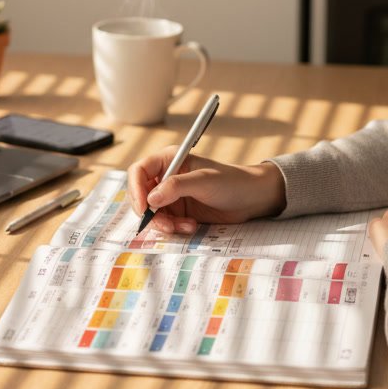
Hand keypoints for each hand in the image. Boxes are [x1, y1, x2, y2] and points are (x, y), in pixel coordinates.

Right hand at [127, 151, 285, 233]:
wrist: (251, 199)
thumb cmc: (231, 181)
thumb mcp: (204, 181)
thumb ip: (176, 187)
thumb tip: (150, 199)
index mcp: (169, 160)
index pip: (138, 171)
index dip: (135, 189)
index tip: (144, 208)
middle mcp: (166, 177)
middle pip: (140, 196)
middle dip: (151, 213)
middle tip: (167, 225)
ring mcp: (171, 196)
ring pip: (152, 213)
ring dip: (164, 223)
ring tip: (185, 226)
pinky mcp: (178, 212)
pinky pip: (165, 223)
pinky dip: (174, 228)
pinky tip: (191, 226)